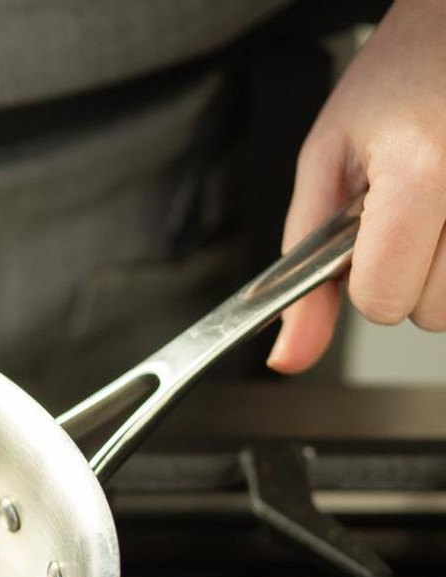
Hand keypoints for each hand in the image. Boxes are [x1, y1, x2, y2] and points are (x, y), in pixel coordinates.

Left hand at [269, 0, 445, 372]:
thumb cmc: (400, 76)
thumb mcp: (328, 163)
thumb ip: (304, 273)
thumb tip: (288, 358)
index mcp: (423, 173)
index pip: (384, 300)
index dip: (365, 280)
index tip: (371, 236)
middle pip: (433, 313)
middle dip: (412, 274)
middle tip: (412, 209)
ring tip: (439, 206)